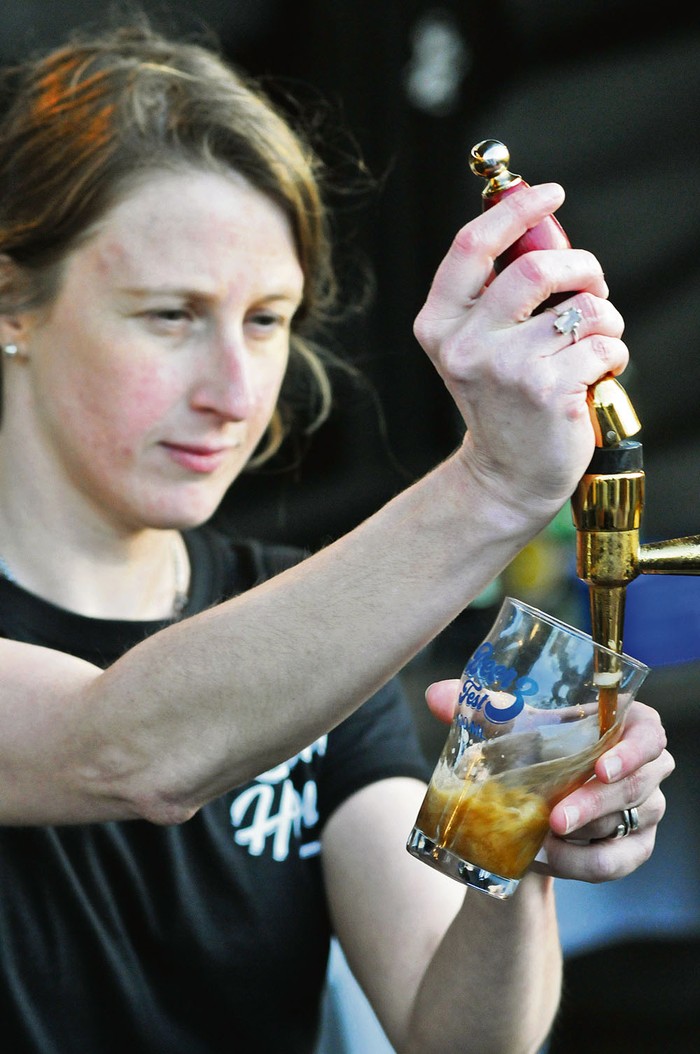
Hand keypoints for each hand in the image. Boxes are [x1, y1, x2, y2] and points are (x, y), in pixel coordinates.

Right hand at [413, 184, 628, 518]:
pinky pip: (603, 345)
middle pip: (536, 267)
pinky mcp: (545, 390)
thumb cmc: (502, 401)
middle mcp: (464, 344)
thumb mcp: (478, 346)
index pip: (471, 246)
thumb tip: (540, 228)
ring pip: (583, 307)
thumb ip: (496, 294)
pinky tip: (595, 376)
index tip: (551, 194)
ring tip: (596, 342)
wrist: (506, 475)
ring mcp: (504, 368)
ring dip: (606, 318)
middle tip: (593, 284)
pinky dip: (613, 355)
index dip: (516, 210)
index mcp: (439, 324)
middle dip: (583, 266)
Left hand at [424, 682, 673, 883]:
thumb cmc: (533, 747)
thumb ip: (477, 709)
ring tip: (540, 838)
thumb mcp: (510, 728)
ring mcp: (645, 811)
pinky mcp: (635, 849)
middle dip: (592, 805)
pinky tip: (545, 859)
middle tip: (554, 818)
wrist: (531, 800)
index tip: (601, 767)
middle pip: (636, 787)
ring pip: (624, 828)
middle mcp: (646, 768)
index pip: (650, 734)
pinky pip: (614, 863)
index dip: (633, 751)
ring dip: (581, 838)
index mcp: (626, 725)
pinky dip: (579, 864)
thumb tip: (435, 695)